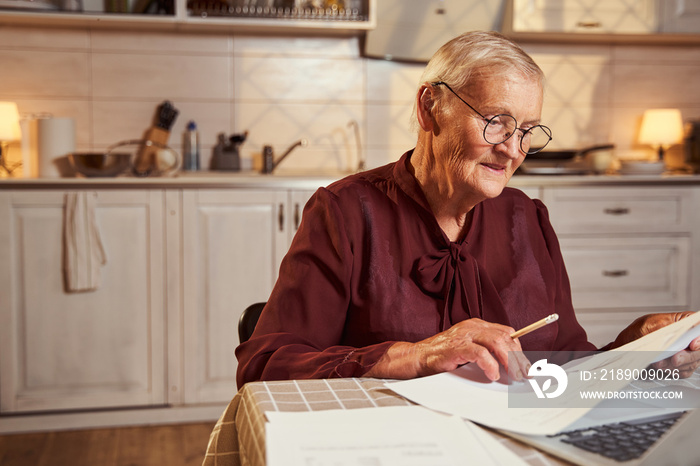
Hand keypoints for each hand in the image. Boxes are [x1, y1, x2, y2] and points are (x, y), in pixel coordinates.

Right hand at [366, 318, 530, 381]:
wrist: (417, 357)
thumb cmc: (443, 356)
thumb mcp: (469, 349)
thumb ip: (487, 350)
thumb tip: (512, 364)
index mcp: (477, 325)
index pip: (507, 332)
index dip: (519, 349)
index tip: (527, 366)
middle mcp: (472, 326)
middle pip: (505, 337)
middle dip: (519, 357)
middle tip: (525, 374)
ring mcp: (463, 335)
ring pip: (496, 342)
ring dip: (509, 361)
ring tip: (514, 375)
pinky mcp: (456, 347)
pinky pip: (479, 353)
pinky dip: (490, 364)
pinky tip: (493, 374)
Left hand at [611, 312, 699, 377]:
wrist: (627, 345)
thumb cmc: (638, 332)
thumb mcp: (649, 324)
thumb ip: (664, 328)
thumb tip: (675, 330)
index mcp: (685, 322)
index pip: (699, 327)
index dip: (699, 338)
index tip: (693, 345)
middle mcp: (689, 337)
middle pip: (699, 349)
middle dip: (687, 356)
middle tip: (674, 359)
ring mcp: (687, 351)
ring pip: (693, 362)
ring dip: (676, 365)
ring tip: (659, 363)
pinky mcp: (682, 364)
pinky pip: (684, 371)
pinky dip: (673, 371)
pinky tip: (662, 368)